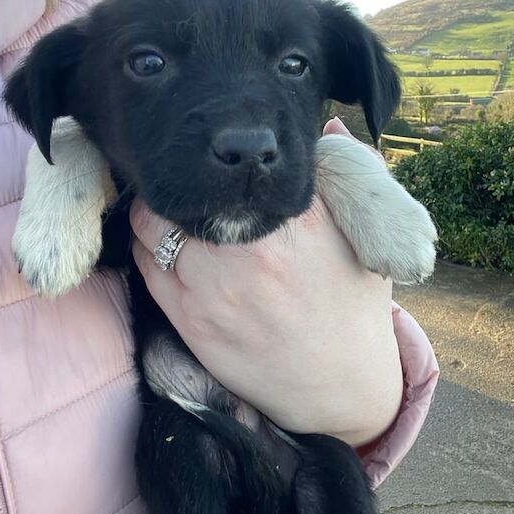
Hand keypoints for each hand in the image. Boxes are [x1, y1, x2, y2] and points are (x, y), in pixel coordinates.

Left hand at [131, 118, 402, 445]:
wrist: (340, 386)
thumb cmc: (353, 306)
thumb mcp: (365, 239)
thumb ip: (353, 176)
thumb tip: (331, 128)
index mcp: (301, 217)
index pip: (234, 165)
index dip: (217, 155)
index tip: (213, 156)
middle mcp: (253, 247)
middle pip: (185, 188)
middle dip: (181, 182)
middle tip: (184, 184)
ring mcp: (216, 285)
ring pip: (153, 224)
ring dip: (156, 213)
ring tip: (172, 215)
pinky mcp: (192, 319)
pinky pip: (147, 265)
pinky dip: (149, 248)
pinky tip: (167, 249)